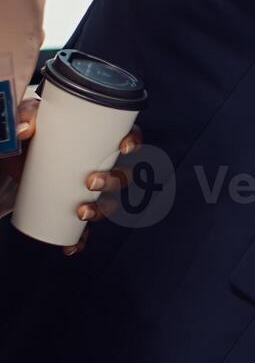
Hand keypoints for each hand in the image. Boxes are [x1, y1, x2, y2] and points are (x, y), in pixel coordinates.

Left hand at [0, 93, 139, 255]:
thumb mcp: (27, 118)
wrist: (11, 156)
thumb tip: (25, 129)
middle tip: (91, 182)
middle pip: (122, 176)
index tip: (124, 148)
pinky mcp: (70, 206)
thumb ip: (23, 117)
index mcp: (99, 140)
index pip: (128, 139)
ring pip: (108, 202)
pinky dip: (79, 239)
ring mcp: (86, 189)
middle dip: (113, 183)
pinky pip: (82, 228)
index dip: (134, 143)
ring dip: (101, 211)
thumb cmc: (29, 134)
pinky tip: (72, 246)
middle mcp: (100, 166)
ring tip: (82, 212)